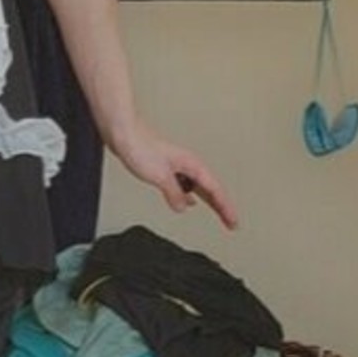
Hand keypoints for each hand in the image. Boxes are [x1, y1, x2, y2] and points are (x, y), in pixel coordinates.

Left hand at [109, 119, 237, 230]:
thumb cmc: (140, 147)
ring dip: (209, 202)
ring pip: (199, 187)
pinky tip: (187, 202)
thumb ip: (174, 194)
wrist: (123, 133)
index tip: (233, 222)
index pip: (215, 191)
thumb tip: (182, 207)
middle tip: (232, 223)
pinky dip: (189, 196)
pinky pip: (185, 186)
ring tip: (218, 214)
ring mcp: (178, 166)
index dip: (226, 208)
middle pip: (211, 190)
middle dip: (222, 207)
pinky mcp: (166, 169)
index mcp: (192, 165)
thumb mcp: (161, 177)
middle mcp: (188, 165)